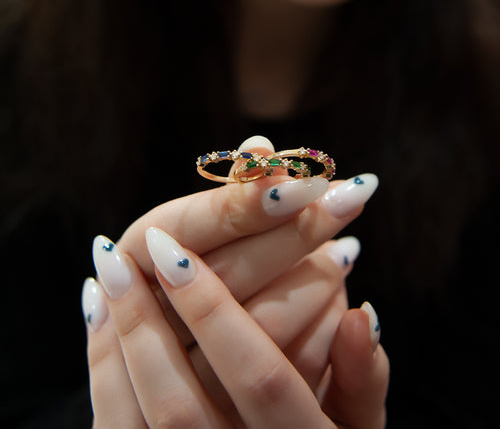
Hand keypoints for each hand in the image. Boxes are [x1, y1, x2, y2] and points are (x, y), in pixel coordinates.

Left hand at [83, 228, 388, 427]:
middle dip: (154, 318)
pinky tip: (97, 306)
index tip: (178, 248)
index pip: (260, 378)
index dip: (217, 312)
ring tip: (109, 268)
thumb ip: (364, 378)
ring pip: (142, 413)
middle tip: (135, 248)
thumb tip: (361, 314)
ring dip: (121, 333)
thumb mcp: (359, 426)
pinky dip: (101, 361)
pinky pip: (113, 420)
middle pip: (185, 400)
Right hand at [111, 136, 378, 346]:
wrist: (180, 344)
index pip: (187, 227)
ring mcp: (184, 364)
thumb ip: (233, 193)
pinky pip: (285, 362)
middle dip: (296, 232)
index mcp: (132, 261)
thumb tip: (259, 148)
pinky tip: (344, 298)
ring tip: (348, 246)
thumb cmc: (195, 267)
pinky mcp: (226, 392)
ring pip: (262, 321)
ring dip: (316, 278)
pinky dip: (321, 328)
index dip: (242, 201)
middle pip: (230, 273)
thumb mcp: (196, 229)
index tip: (298, 175)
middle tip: (350, 196)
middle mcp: (148, 313)